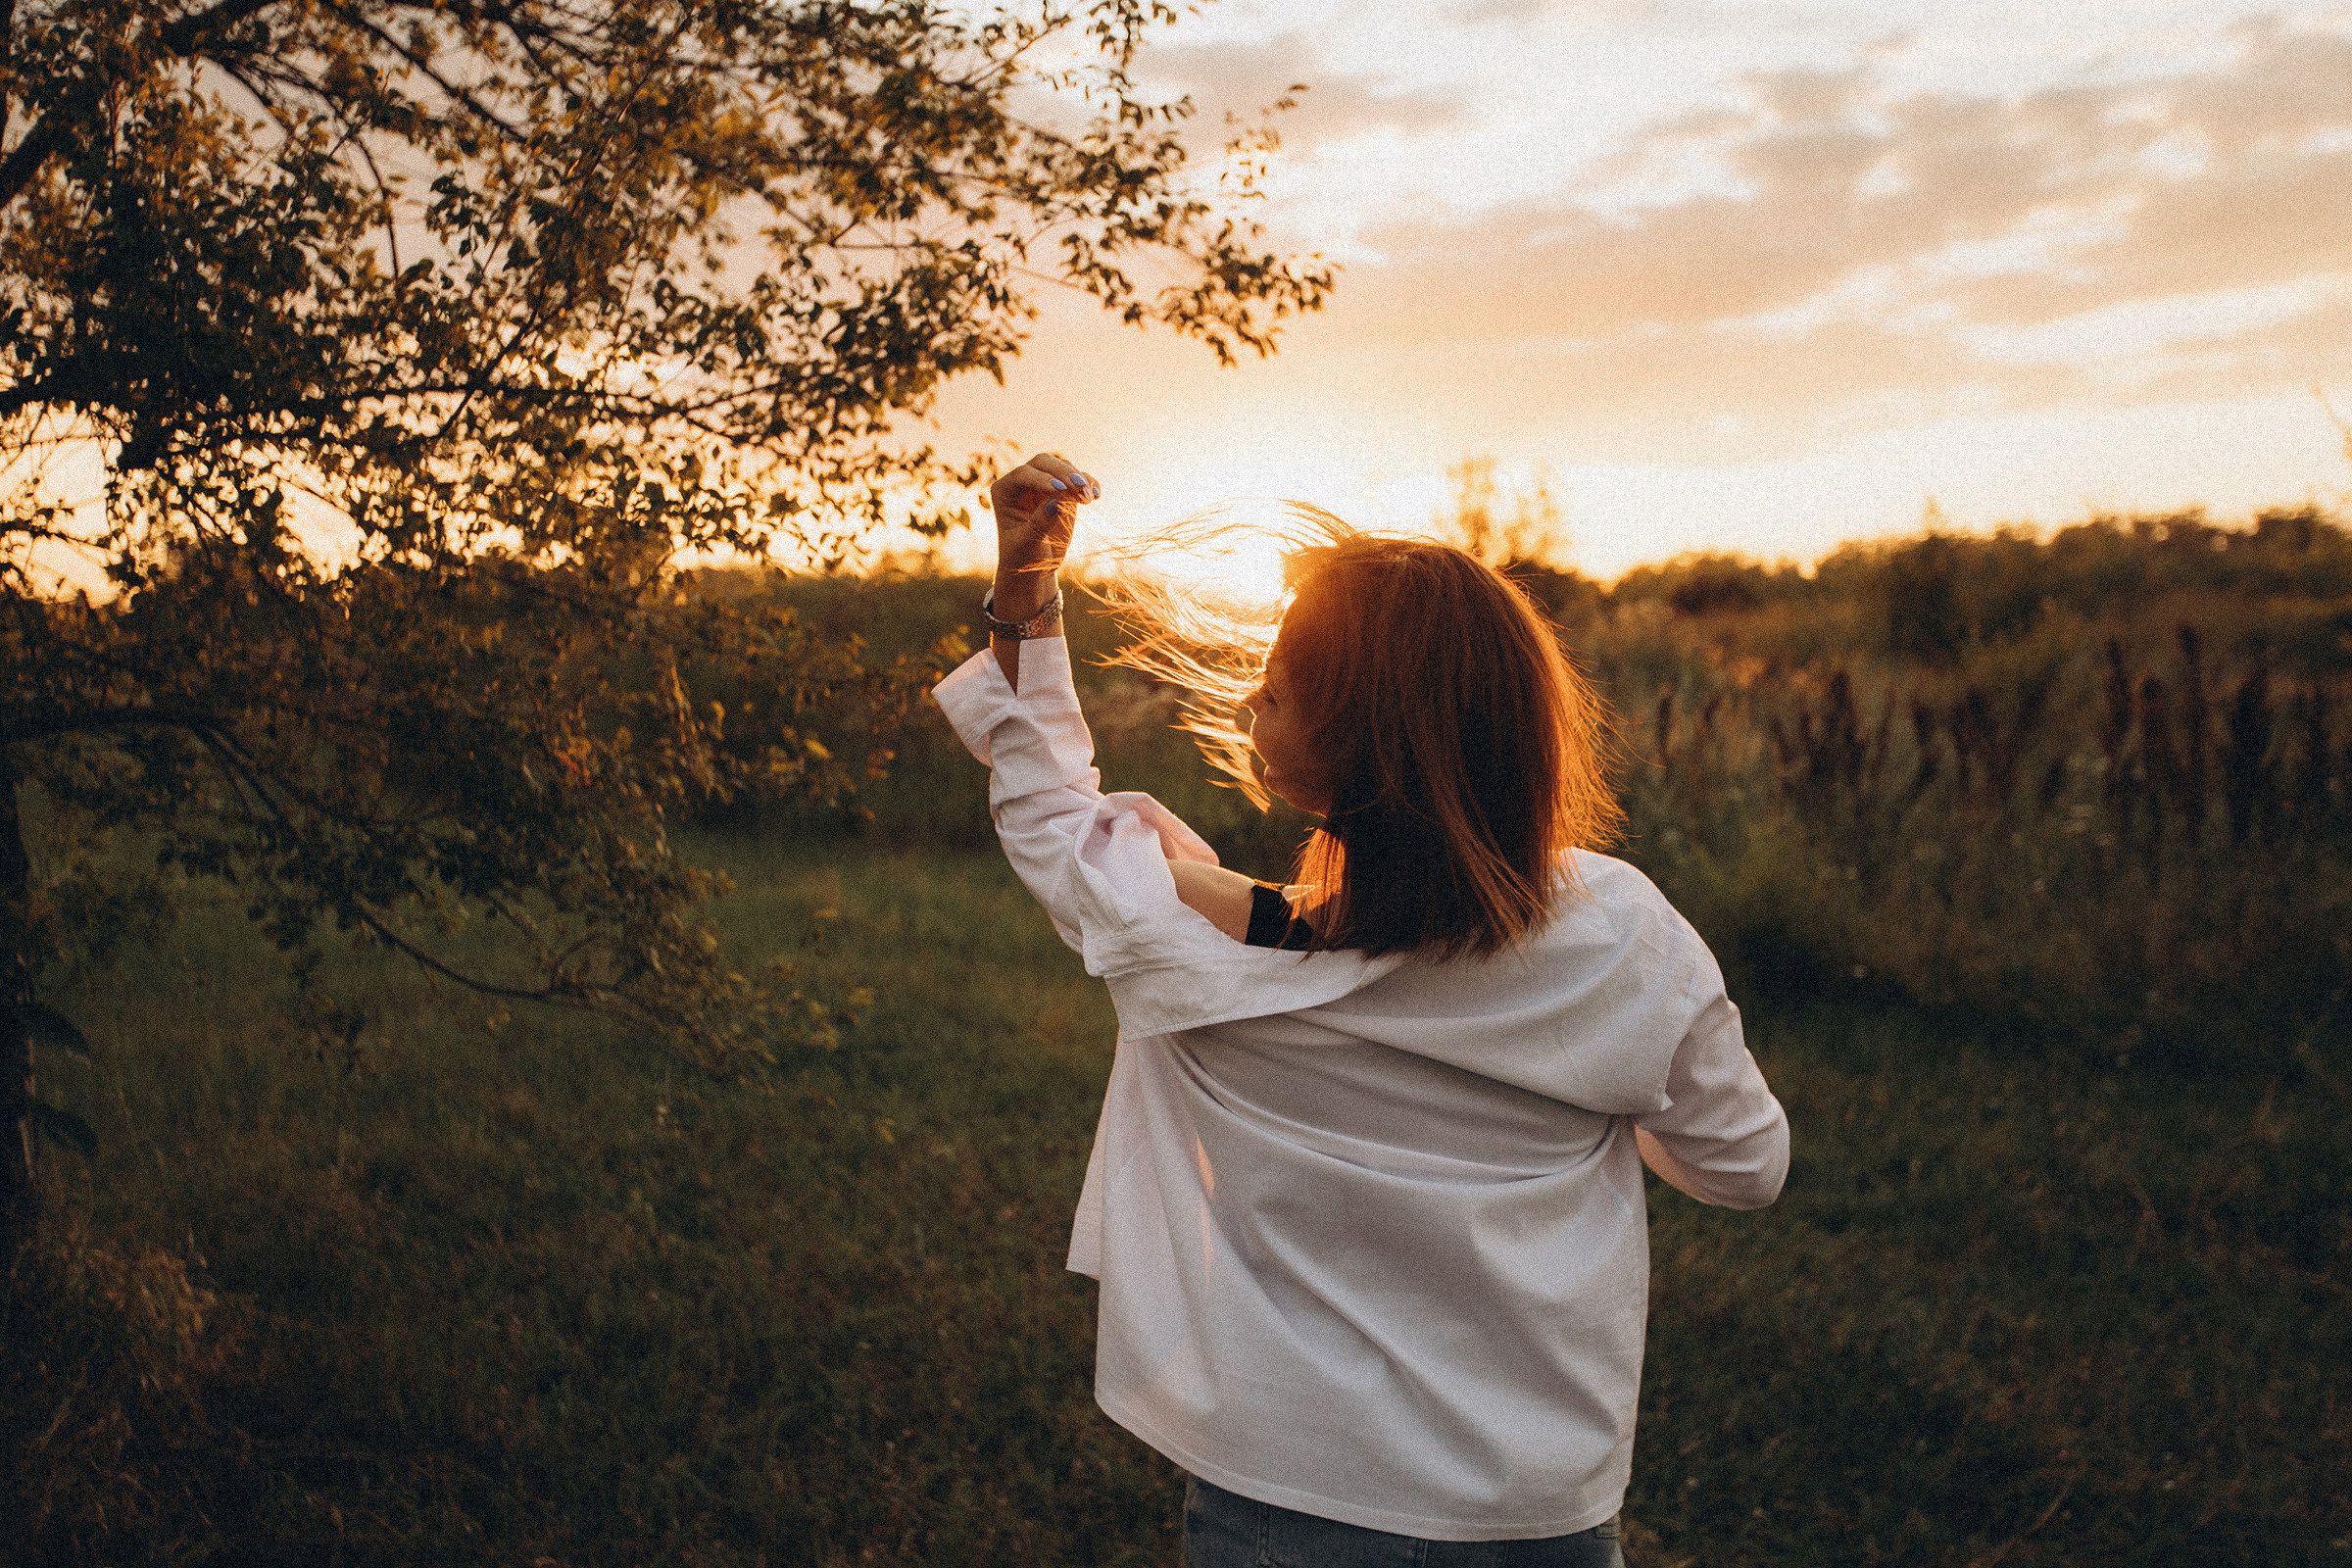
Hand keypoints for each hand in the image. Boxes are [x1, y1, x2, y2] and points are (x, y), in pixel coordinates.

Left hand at [990, 453, 1098, 619]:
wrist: (1035, 568)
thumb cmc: (1023, 557)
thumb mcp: (1028, 544)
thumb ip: (1040, 523)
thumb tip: (1056, 502)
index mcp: (1005, 491)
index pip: (1023, 474)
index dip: (1041, 479)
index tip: (1060, 490)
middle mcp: (1023, 483)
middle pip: (1043, 463)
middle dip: (1063, 473)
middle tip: (1080, 488)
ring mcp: (1044, 484)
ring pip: (1062, 467)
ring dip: (1078, 478)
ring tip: (1089, 498)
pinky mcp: (1063, 491)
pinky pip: (1077, 478)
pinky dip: (1089, 483)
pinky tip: (1096, 496)